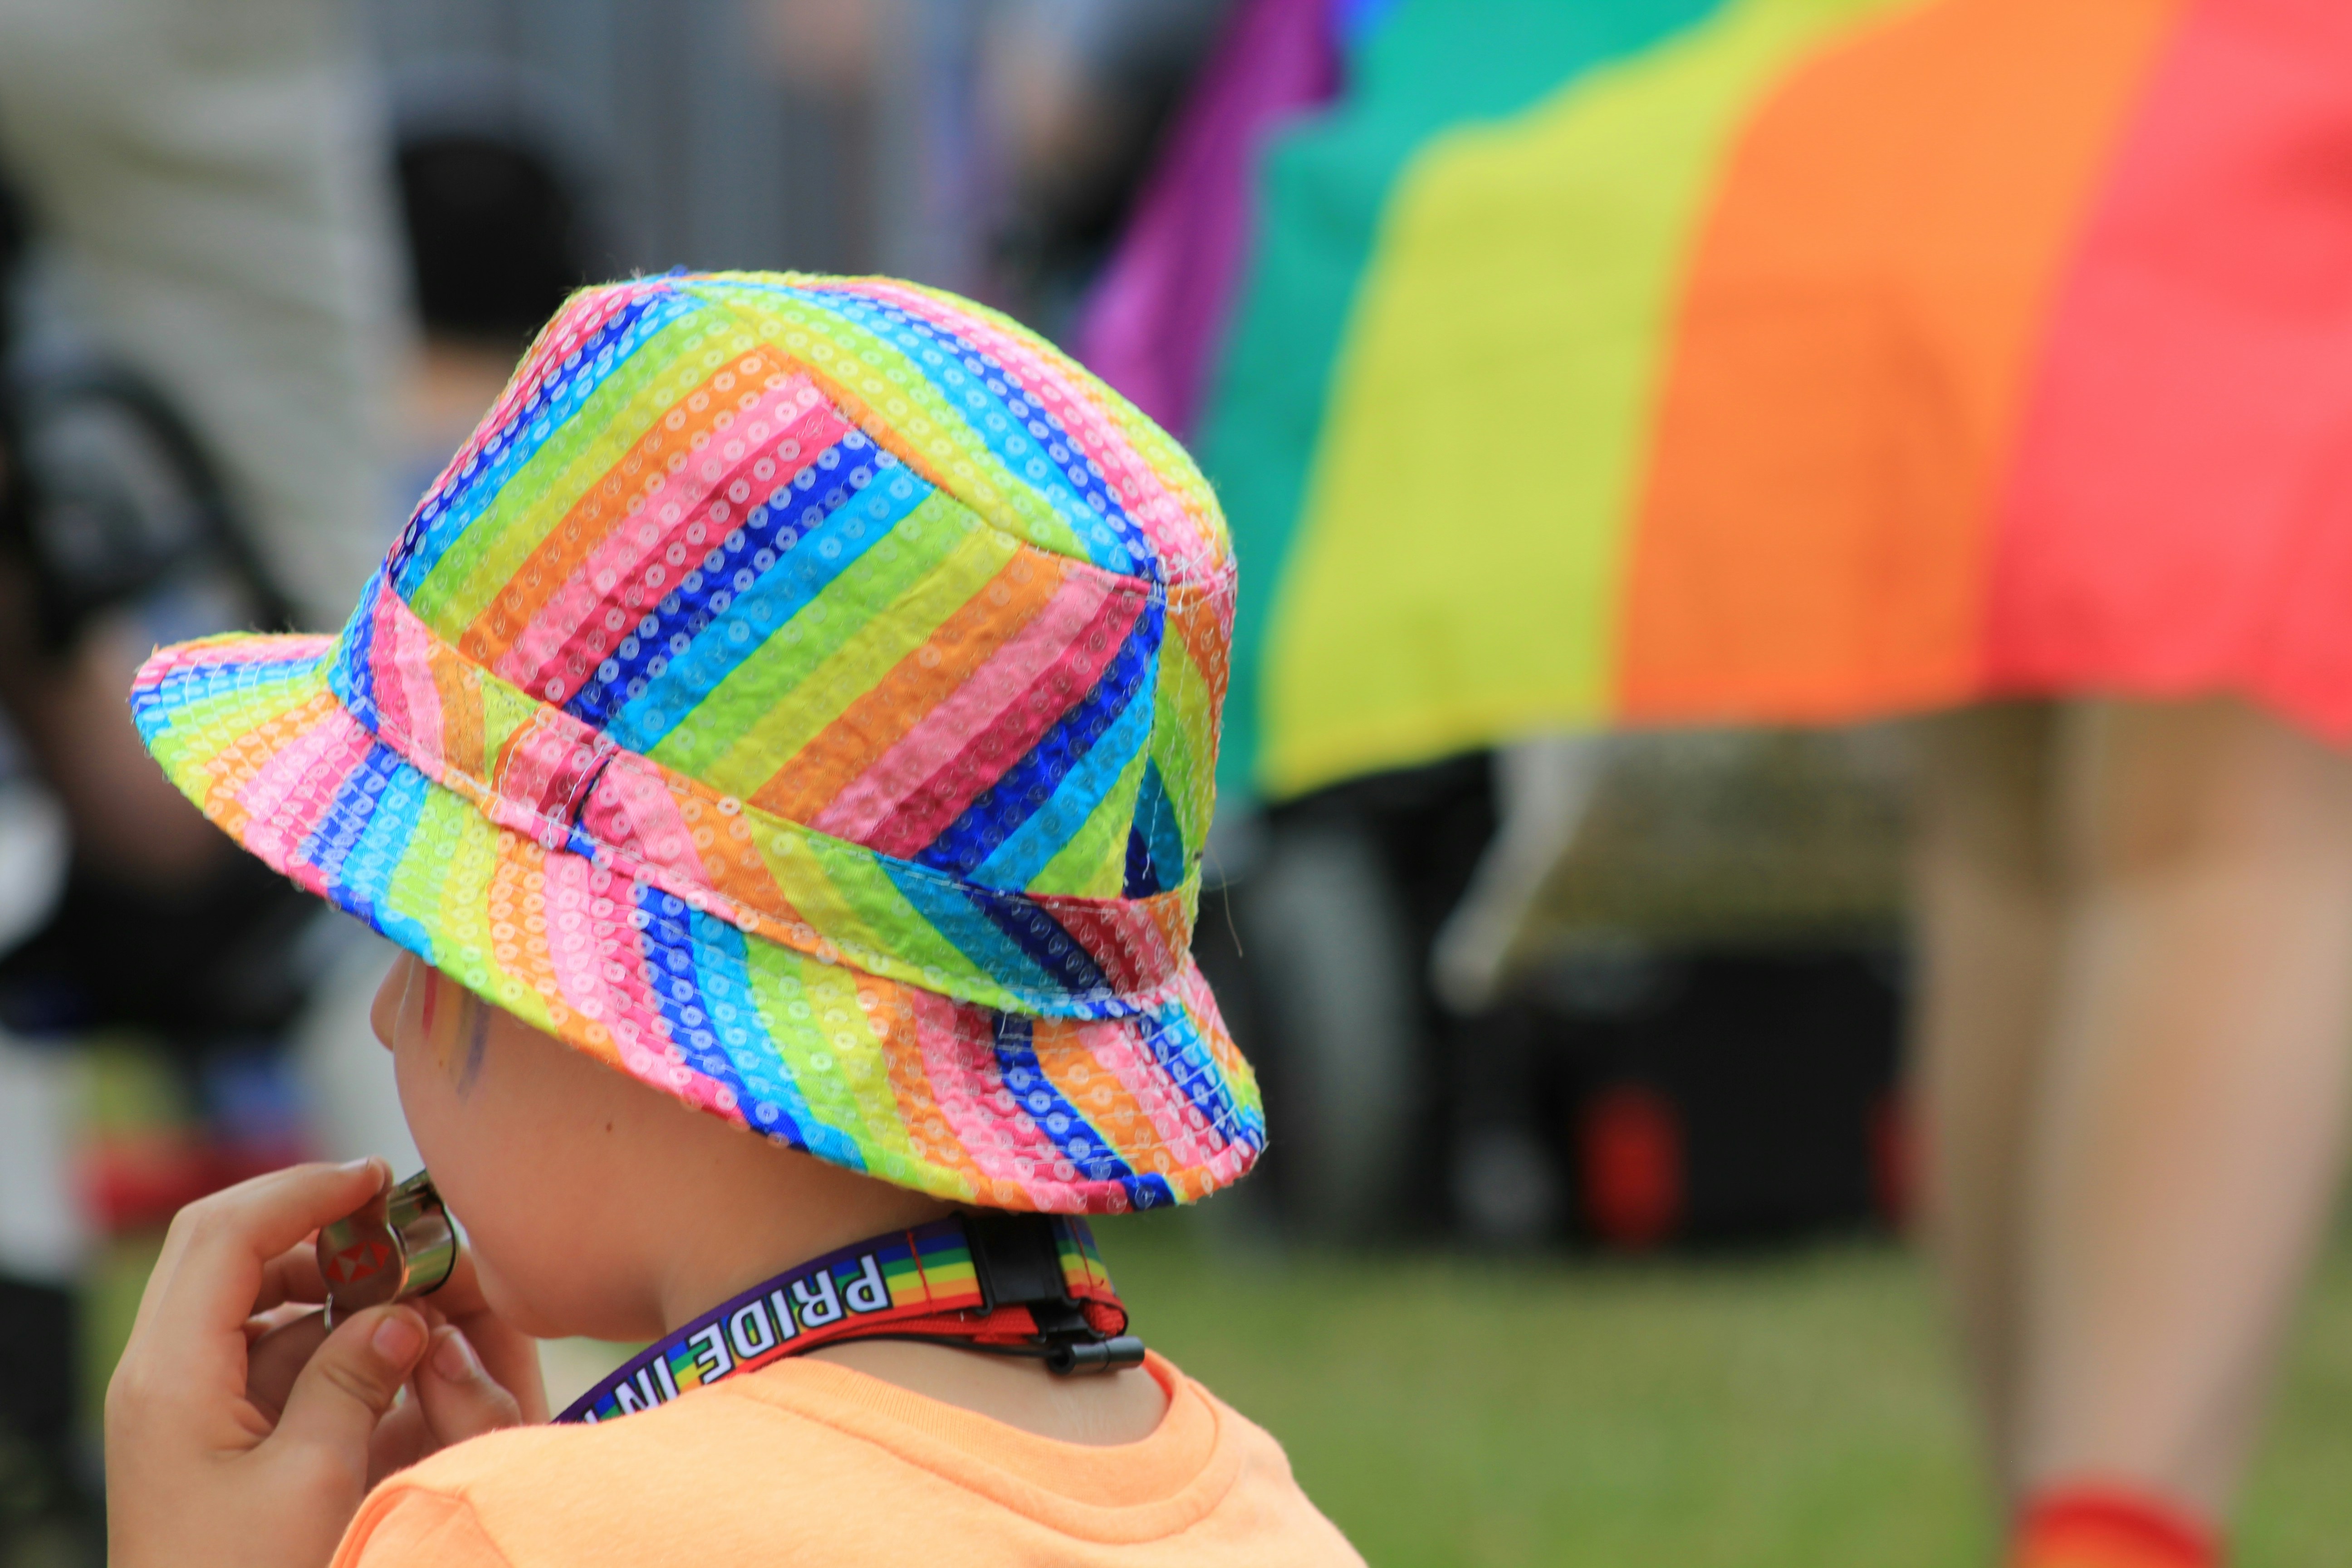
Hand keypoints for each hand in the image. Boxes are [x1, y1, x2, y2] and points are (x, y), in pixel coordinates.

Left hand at [106, 1160, 543, 1567]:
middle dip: (311, 1221)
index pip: (225, 1233)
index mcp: (171, 1377)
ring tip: (396, 1292)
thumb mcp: (314, 1481)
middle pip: (223, 1246)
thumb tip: (402, 1314)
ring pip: (243, 1293)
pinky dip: (314, 1329)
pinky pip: (254, 1345)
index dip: (302, 1192)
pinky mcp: (198, 1426)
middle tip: (388, 1220)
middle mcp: (158, 1374)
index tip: (374, 1181)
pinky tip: (373, 1349)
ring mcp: (175, 1399)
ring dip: (319, 1278)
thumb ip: (358, 1379)